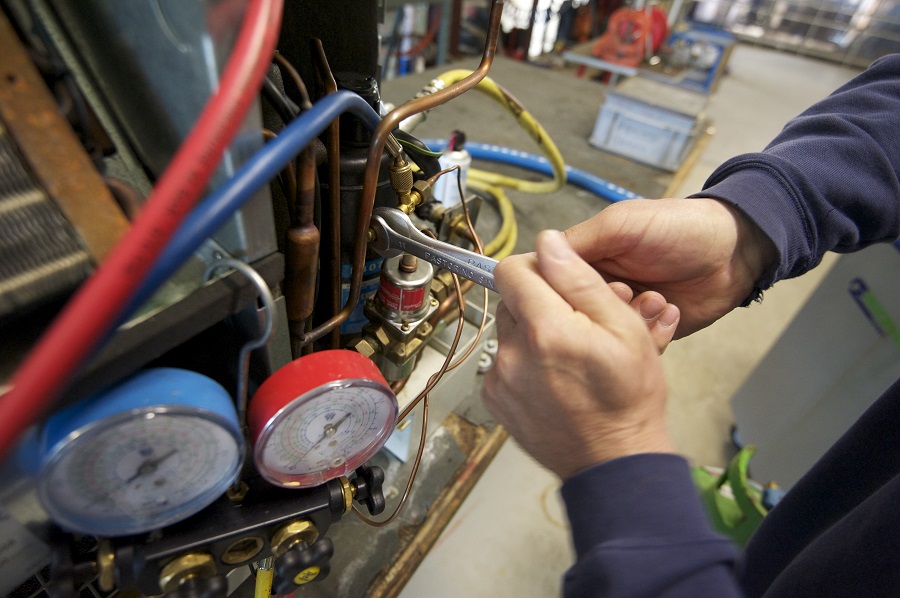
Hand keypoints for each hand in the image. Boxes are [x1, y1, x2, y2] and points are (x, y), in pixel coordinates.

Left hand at [482, 230, 677, 479]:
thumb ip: (580, 280)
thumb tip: (548, 243)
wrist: (614, 463)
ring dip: (532, 333)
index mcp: (546, 328)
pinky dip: (524, 363)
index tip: (559, 281)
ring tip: (568, 355)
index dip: (537, 267)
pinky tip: (555, 379)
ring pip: (509, 332)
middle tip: (576, 324)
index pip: (512, 269)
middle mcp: (513, 352)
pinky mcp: (496, 399)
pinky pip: (503, 362)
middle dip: (540, 302)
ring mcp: (500, 378)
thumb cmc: (628, 398)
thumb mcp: (624, 329)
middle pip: (511, 300)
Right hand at [565, 198, 776, 336]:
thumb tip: (535, 251)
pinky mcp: (644, 334)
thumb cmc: (680, 229)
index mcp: (586, 257)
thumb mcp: (624, 223)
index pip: (548, 279)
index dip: (553, 289)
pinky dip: (648, 335)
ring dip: (625, 321)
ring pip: (600, 335)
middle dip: (595, 308)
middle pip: (571, 312)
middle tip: (625, 292)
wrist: (734, 253)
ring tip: (652, 301)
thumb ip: (581, 240)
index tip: (566, 292)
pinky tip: (666, 313)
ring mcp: (621, 313)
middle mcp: (597, 287)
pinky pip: (630, 348)